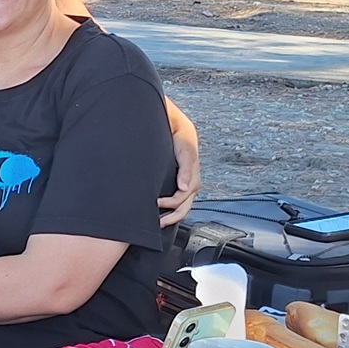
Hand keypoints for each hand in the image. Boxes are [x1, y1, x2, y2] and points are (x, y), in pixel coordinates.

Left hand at [159, 103, 201, 226]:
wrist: (176, 124)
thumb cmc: (181, 135)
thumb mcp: (184, 149)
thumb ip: (186, 168)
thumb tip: (185, 188)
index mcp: (193, 176)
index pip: (184, 198)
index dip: (171, 204)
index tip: (155, 203)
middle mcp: (190, 181)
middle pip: (185, 206)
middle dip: (173, 217)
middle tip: (157, 223)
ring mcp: (185, 182)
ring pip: (182, 205)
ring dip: (172, 215)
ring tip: (158, 221)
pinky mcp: (178, 180)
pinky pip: (177, 199)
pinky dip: (170, 207)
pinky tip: (160, 210)